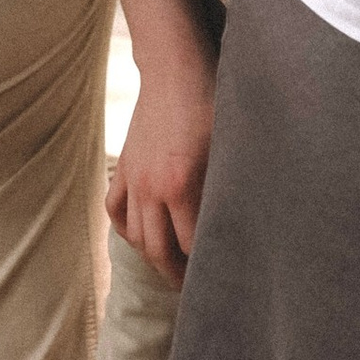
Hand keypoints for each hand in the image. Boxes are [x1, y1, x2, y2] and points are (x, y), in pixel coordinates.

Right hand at [107, 53, 215, 286]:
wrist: (175, 68)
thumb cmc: (213, 102)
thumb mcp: (230, 147)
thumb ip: (229, 189)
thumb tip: (243, 225)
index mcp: (182, 185)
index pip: (191, 245)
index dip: (206, 267)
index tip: (222, 278)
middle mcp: (151, 188)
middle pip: (159, 250)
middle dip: (177, 276)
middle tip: (196, 290)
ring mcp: (133, 178)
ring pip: (135, 235)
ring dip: (153, 258)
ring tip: (173, 268)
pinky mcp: (123, 166)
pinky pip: (116, 210)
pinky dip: (127, 229)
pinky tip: (142, 236)